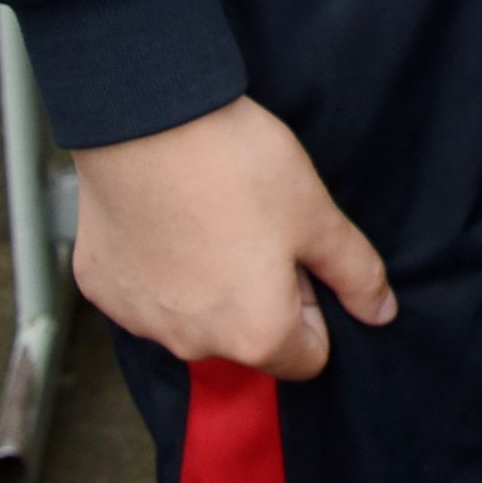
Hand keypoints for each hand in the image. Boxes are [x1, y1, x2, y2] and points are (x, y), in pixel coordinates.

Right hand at [69, 96, 392, 376]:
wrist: (148, 125)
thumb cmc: (239, 169)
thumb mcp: (317, 215)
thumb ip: (355, 273)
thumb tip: (380, 313)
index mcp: (255, 335)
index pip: (307, 357)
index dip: (315, 306)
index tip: (300, 257)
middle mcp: (191, 345)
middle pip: (247, 339)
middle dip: (262, 297)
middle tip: (259, 229)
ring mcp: (139, 322)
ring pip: (194, 319)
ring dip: (210, 285)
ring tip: (213, 219)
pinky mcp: (101, 291)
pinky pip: (146, 295)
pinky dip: (161, 269)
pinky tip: (168, 220)